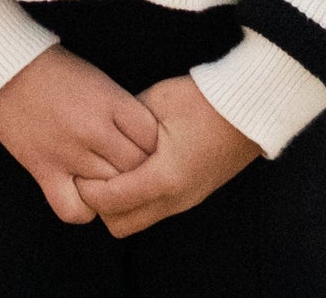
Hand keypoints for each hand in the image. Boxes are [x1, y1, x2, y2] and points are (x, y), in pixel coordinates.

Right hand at [0, 44, 158, 224]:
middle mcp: (93, 129)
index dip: (152, 144)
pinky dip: (84, 208)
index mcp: (109, 100)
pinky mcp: (43, 170)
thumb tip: (143, 143)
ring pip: (111, 191)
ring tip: (107, 178)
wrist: (4, 68)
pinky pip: (75, 210)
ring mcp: (68, 153)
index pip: (151, 138)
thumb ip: (121, 111)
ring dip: (113, 188)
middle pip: (136, 168)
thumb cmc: (53, 69)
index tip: (144, 144)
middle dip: (138, 169)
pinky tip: (83, 194)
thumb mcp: (97, 78)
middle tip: (129, 165)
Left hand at [78, 76, 257, 236]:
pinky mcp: (192, 195)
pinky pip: (154, 209)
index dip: (87, 188)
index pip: (110, 201)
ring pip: (138, 220)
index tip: (76, 168)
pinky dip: (137, 198)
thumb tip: (101, 135)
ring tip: (111, 169)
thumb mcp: (156, 103)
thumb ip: (124, 124)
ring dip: (119, 203)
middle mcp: (175, 198)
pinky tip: (134, 168)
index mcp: (164, 177)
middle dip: (100, 204)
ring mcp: (186, 200)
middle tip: (91, 172)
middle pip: (120, 224)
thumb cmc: (204, 101)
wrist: (249, 110)